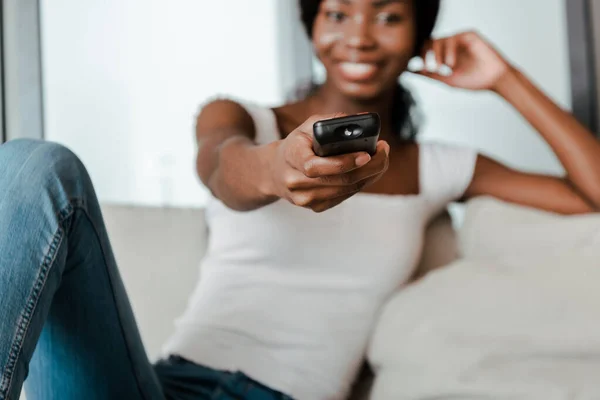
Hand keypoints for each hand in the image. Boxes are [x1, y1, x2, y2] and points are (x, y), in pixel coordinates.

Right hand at [265, 113, 389, 212]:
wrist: (276, 172)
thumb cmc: (297, 145)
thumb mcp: (308, 127)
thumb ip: (332, 121)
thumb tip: (364, 119)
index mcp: (291, 157)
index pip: (316, 166)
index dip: (343, 162)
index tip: (366, 154)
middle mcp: (295, 181)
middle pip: (339, 180)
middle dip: (369, 167)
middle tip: (384, 152)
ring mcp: (305, 198)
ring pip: (346, 190)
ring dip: (369, 176)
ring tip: (380, 159)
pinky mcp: (315, 207)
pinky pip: (344, 197)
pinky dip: (360, 184)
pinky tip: (367, 172)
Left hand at [413, 31, 512, 90]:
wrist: (495, 81)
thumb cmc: (475, 81)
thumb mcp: (448, 80)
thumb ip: (431, 75)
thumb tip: (411, 71)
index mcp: (446, 55)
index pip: (427, 49)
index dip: (420, 56)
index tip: (420, 68)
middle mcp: (452, 46)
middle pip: (430, 42)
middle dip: (426, 54)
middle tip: (430, 68)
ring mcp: (460, 40)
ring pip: (440, 39)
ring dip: (437, 54)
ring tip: (443, 67)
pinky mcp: (469, 35)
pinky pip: (453, 38)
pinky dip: (449, 50)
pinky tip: (452, 63)